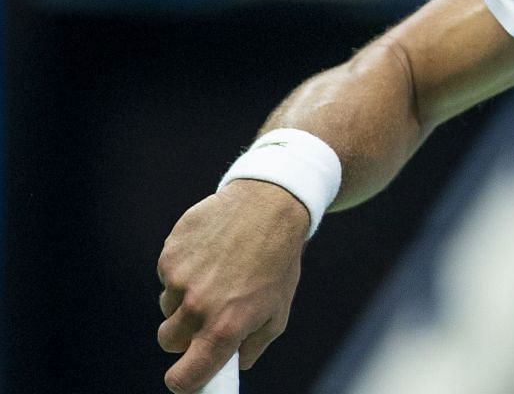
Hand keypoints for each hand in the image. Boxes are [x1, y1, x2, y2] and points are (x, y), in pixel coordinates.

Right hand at [156, 181, 308, 391]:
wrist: (270, 205)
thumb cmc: (278, 262)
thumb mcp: (278, 311)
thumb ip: (251, 347)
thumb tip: (231, 367)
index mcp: (225, 327)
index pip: (184, 376)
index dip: (183, 380)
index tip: (186, 376)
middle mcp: (198, 307)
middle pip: (169, 341)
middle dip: (185, 333)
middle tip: (209, 312)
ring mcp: (179, 279)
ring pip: (167, 306)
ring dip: (184, 298)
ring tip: (217, 273)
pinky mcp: (169, 254)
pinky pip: (166, 276)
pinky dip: (183, 270)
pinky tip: (209, 253)